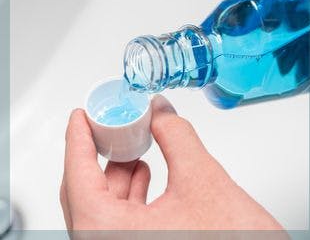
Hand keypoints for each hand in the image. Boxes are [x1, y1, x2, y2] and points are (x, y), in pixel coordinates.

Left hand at [60, 95, 285, 231]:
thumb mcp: (204, 181)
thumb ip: (177, 137)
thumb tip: (161, 111)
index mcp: (108, 235)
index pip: (77, 175)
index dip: (77, 138)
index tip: (80, 116)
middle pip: (86, 190)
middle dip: (99, 153)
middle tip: (108, 126)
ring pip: (103, 205)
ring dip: (116, 173)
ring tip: (130, 145)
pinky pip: (119, 219)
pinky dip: (129, 192)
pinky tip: (143, 174)